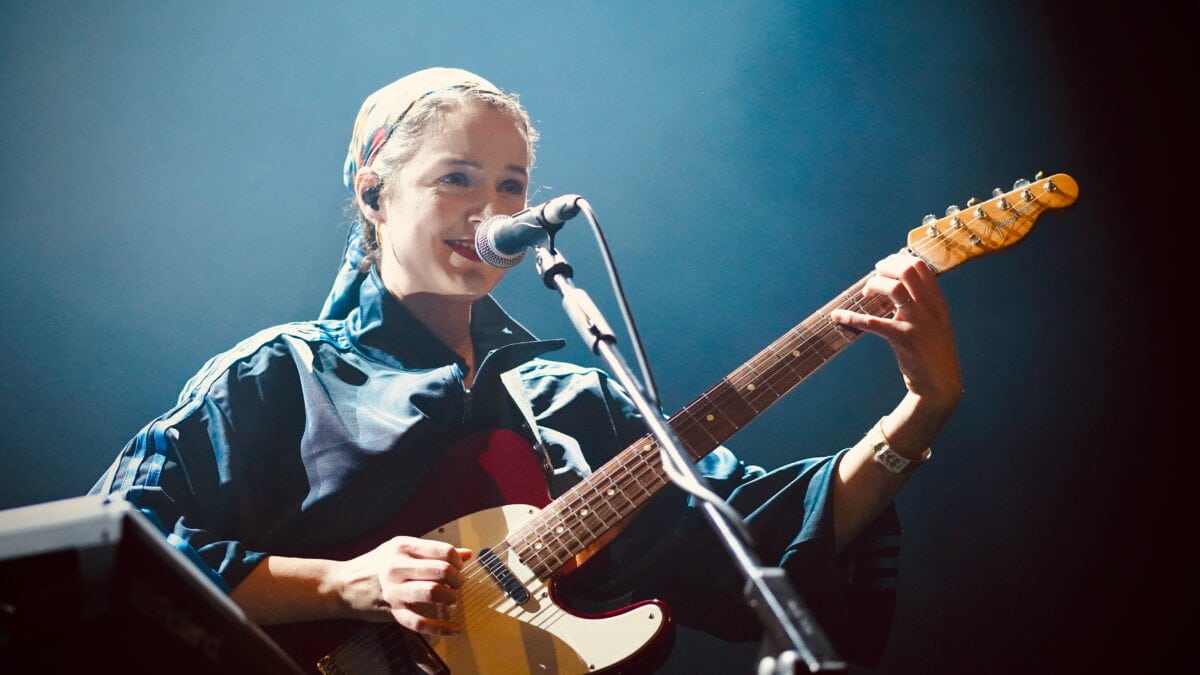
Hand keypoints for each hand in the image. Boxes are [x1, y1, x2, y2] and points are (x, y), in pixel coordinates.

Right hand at [331, 535, 473, 634]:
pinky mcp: (392, 611)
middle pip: (442, 571)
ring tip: (450, 599)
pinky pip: (420, 622)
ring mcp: (395, 590)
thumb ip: (433, 551)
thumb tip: (466, 554)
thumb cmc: (376, 565)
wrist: (342, 584)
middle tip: (456, 584)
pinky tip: (452, 628)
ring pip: (434, 592)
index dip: (457, 561)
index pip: (444, 551)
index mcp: (403, 547)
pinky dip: (440, 628)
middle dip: (457, 580)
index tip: (457, 568)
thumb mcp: (401, 549)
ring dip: (450, 598)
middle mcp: (399, 567)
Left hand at [830, 253, 961, 411]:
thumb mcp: (934, 324)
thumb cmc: (932, 353)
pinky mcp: (904, 339)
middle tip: (873, 277)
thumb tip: (897, 286)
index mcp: (938, 302)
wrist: (939, 385)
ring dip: (874, 286)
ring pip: (894, 289)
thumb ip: (921, 304)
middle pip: (907, 271)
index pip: (920, 266)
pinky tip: (838, 316)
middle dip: (885, 268)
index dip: (897, 260)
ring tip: (865, 295)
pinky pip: (873, 323)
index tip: (883, 267)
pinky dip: (852, 317)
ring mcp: (918, 322)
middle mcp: (930, 308)